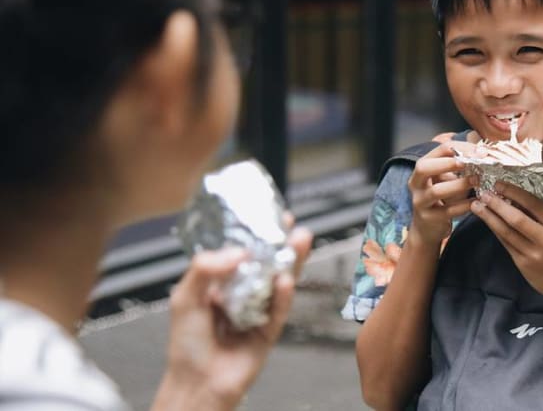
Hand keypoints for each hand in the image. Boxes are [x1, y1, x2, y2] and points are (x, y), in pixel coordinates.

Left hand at [153, 222, 312, 410]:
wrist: (197, 384)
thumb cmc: (187, 345)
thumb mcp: (184, 297)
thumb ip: (205, 268)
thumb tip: (239, 253)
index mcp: (221, 283)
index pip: (241, 252)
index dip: (255, 234)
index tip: (266, 215)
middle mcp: (242, 294)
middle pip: (267, 263)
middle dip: (280, 243)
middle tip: (291, 224)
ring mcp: (258, 311)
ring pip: (279, 282)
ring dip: (291, 262)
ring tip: (301, 241)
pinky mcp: (270, 331)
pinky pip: (280, 309)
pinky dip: (283, 295)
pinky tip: (285, 280)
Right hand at [407, 141, 479, 247]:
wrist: (427, 229)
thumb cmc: (441, 199)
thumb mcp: (448, 179)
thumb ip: (461, 166)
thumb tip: (483, 150)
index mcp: (422, 168)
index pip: (439, 150)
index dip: (461, 148)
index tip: (482, 151)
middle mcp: (416, 183)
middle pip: (424, 167)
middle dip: (448, 163)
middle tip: (470, 162)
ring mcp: (420, 201)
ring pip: (436, 191)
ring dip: (459, 184)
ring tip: (476, 181)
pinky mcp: (429, 218)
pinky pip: (448, 211)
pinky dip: (464, 206)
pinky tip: (477, 202)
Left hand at [469, 182, 542, 303]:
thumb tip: (515, 198)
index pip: (533, 204)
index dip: (514, 192)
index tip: (499, 184)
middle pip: (516, 218)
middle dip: (496, 204)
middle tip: (483, 193)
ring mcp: (533, 254)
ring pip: (506, 232)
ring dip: (489, 217)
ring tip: (477, 206)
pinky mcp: (523, 264)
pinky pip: (506, 244)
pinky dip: (496, 230)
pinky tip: (488, 221)